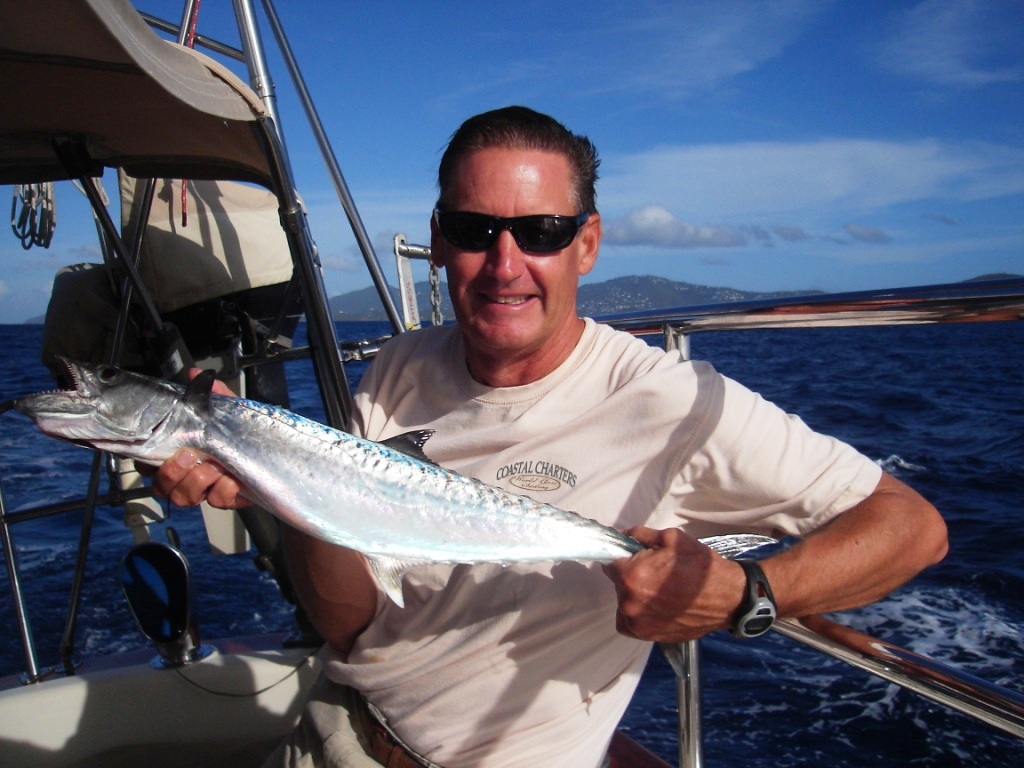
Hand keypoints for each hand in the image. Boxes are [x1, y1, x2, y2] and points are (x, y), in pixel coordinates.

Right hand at [136, 369, 245, 508]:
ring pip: (182, 496)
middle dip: (171, 472)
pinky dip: (223, 489)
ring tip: (213, 467)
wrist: (278, 452)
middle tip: (189, 456)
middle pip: (161, 485)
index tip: (158, 449)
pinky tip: (232, 479)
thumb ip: (211, 395)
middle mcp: (187, 474)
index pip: (147, 462)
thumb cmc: (244, 431)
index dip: (146, 461)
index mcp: (179, 453)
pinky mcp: (226, 499)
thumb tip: (195, 375)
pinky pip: (216, 500)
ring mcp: (205, 489)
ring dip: (196, 481)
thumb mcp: (228, 410)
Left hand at [604, 526, 744, 642]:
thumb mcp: (670, 538)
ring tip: (661, 590)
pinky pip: (629, 620)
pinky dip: (638, 612)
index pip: (610, 561)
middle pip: (617, 582)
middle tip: (655, 572)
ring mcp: (637, 622)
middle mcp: (629, 602)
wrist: (727, 597)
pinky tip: (658, 604)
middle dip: (631, 574)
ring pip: (623, 600)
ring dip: (635, 594)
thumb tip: (620, 535)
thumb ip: (639, 535)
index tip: (635, 557)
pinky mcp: (646, 636)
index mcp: (632, 576)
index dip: (624, 557)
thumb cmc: (700, 566)